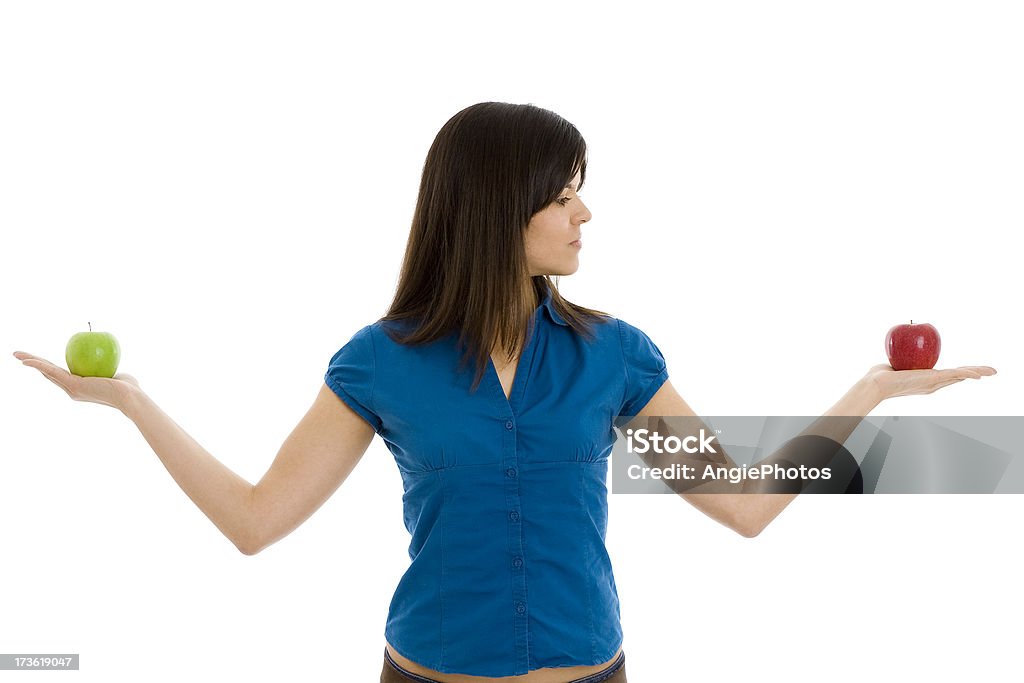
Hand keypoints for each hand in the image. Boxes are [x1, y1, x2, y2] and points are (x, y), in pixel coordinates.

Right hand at [13, 351, 140, 411]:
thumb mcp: (116, 374)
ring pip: (48, 372)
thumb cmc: (129, 387)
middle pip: (50, 373)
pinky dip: (39, 365)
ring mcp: (71, 389)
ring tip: (17, 355)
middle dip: (34, 364)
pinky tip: (28, 360)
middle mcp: (73, 390)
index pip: (61, 375)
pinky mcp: (73, 385)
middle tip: (19, 356)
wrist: (130, 396)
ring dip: (31, 362)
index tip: (40, 359)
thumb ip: (108, 367)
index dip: (49, 367)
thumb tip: (109, 358)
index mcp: (80, 388)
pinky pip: (53, 372)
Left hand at [864, 363, 996, 400]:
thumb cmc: (880, 374)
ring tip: (992, 372)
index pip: (948, 377)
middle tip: (991, 372)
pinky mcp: (932, 379)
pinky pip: (953, 374)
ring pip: (960, 376)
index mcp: (926, 381)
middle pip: (959, 377)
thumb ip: (901, 359)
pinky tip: (979, 374)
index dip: (961, 374)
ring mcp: (933, 382)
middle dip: (975, 374)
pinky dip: (967, 374)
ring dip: (977, 373)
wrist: (876, 383)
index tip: (971, 372)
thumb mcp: (896, 364)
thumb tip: (897, 351)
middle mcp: (932, 384)